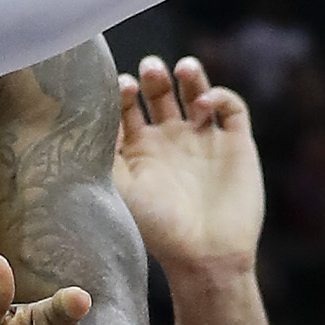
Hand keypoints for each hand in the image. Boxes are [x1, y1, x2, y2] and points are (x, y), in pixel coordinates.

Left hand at [113, 56, 263, 269]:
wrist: (205, 256)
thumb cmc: (157, 228)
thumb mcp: (119, 187)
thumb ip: (103, 149)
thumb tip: (87, 111)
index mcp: (139, 152)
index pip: (127, 108)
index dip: (122, 91)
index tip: (122, 87)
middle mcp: (171, 142)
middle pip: (159, 94)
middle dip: (153, 76)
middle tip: (149, 69)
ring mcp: (205, 141)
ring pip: (196, 93)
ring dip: (189, 75)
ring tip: (182, 68)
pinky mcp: (237, 145)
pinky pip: (232, 108)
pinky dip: (220, 96)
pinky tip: (205, 106)